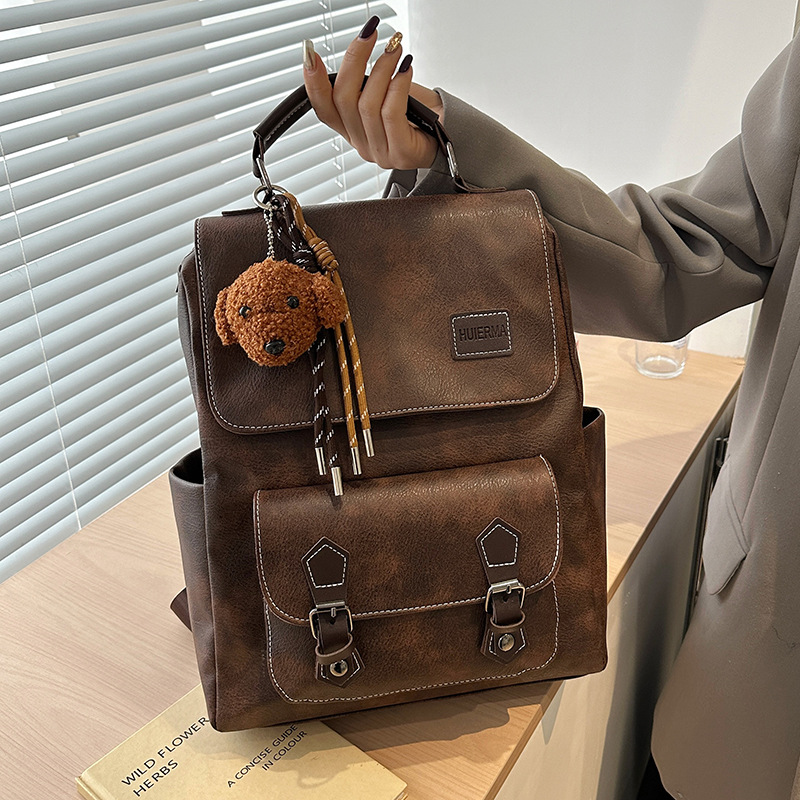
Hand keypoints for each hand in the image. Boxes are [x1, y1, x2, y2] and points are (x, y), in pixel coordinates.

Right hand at [302, 17, 443, 170]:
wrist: (451, 136)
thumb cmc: (419, 116)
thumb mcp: (386, 94)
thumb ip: (367, 82)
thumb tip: (358, 52)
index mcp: (353, 131)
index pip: (323, 108)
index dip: (313, 82)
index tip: (309, 52)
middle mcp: (362, 144)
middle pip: (344, 100)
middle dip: (355, 59)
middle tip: (370, 33)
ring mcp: (380, 152)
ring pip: (368, 105)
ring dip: (382, 68)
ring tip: (395, 48)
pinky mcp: (400, 153)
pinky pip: (390, 114)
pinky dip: (397, 85)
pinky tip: (406, 68)